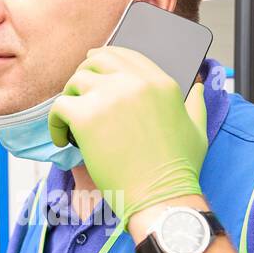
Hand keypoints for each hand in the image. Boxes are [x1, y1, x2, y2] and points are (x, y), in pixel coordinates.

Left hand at [48, 46, 207, 221]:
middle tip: (78, 95)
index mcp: (161, 83)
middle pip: (97, 60)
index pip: (126, 54)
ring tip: (71, 123)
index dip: (105, 58)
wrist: (160, 197)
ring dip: (70, 100)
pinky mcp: (86, 117)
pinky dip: (55, 123)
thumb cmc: (177, 171)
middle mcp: (135, 83)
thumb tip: (198, 88)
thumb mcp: (197, 130)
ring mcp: (109, 98)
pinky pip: (59, 107)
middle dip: (85, 74)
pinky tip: (61, 139)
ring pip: (75, 82)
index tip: (94, 66)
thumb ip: (195, 104)